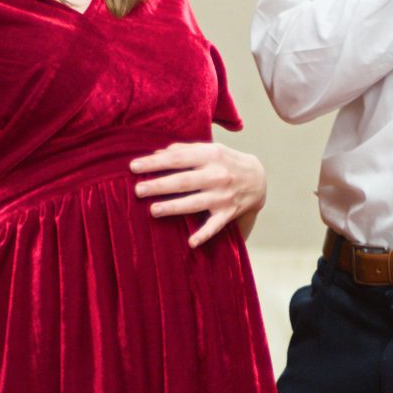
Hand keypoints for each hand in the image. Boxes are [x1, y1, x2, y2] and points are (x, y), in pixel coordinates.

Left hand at [131, 142, 266, 246]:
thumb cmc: (225, 161)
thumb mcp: (209, 149)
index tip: (133, 167)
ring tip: (153, 210)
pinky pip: (215, 226)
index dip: (155, 163)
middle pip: (184, 181)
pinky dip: (204, 235)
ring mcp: (223, 196)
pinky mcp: (227, 213)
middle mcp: (217, 176)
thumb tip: (156, 153)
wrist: (258, 179)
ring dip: (174, 207)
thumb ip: (184, 150)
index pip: (177, 159)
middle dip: (160, 185)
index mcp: (210, 156)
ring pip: (195, 203)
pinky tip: (191, 242)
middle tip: (138, 190)